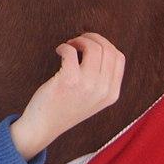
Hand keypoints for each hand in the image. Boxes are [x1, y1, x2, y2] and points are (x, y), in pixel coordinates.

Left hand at [10, 32, 124, 160]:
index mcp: (112, 94)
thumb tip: (99, 46)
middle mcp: (104, 90)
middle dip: (92, 38)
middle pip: (108, 49)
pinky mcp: (69, 81)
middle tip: (77, 41)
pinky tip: (59, 52)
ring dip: (79, 40)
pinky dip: (64, 47)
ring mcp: (87, 86)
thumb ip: (101, 79)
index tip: (90, 43)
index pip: (119, 57)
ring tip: (69, 46)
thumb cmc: (66, 106)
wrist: (44, 125)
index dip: (104, 44)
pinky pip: (71, 52)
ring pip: (93, 47)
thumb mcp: (93, 97)